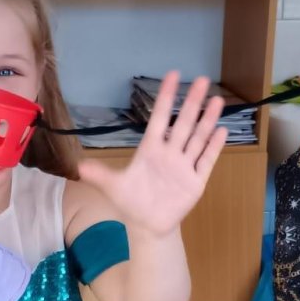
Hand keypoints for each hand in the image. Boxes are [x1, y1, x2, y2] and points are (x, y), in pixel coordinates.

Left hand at [76, 71, 228, 236]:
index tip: (172, 75)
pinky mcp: (195, 181)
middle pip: (182, 124)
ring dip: (207, 120)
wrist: (148, 226)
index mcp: (150, 150)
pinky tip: (221, 130)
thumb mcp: (113, 187)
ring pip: (197, 138)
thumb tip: (78, 167)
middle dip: (191, 103)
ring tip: (217, 99)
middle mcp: (169, 153)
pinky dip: (214, 147)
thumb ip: (100, 174)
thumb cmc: (131, 202)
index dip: (165, 97)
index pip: (158, 118)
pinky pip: (206, 161)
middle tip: (201, 79)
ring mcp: (184, 166)